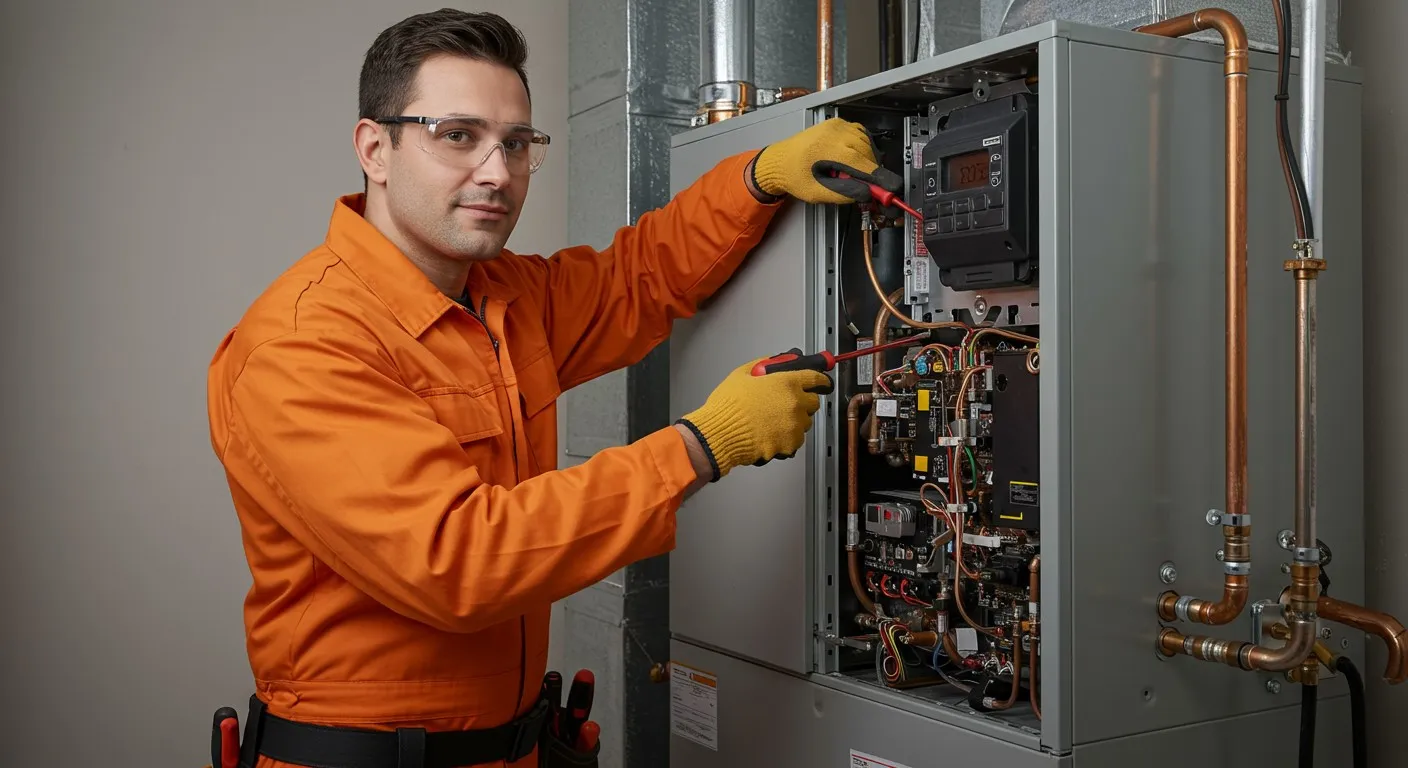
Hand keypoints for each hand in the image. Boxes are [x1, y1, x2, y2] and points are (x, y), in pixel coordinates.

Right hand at [675, 351, 833, 481]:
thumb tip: (770, 364)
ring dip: (795, 422)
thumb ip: (762, 365)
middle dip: (803, 402)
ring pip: (805, 423)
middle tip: (787, 405)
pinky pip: (795, 441)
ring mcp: (794, 425)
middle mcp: (795, 403)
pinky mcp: (789, 444)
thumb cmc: (728, 406)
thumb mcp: (741, 374)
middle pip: (813, 402)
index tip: (823, 383)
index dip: (821, 381)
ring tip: (773, 422)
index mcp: (786, 382)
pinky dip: (787, 440)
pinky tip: (771, 435)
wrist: (720, 433)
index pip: (816, 378)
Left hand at [751, 118, 902, 204]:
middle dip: (870, 173)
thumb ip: (845, 193)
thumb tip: (867, 193)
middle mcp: (835, 133)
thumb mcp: (818, 192)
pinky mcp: (838, 124)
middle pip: (868, 155)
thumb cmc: (793, 175)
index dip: (880, 178)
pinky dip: (861, 148)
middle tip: (863, 187)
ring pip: (866, 144)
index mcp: (829, 150)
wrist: (778, 161)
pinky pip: (860, 135)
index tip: (893, 188)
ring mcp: (837, 126)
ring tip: (848, 173)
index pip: (864, 165)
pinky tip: (851, 159)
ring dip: (866, 160)